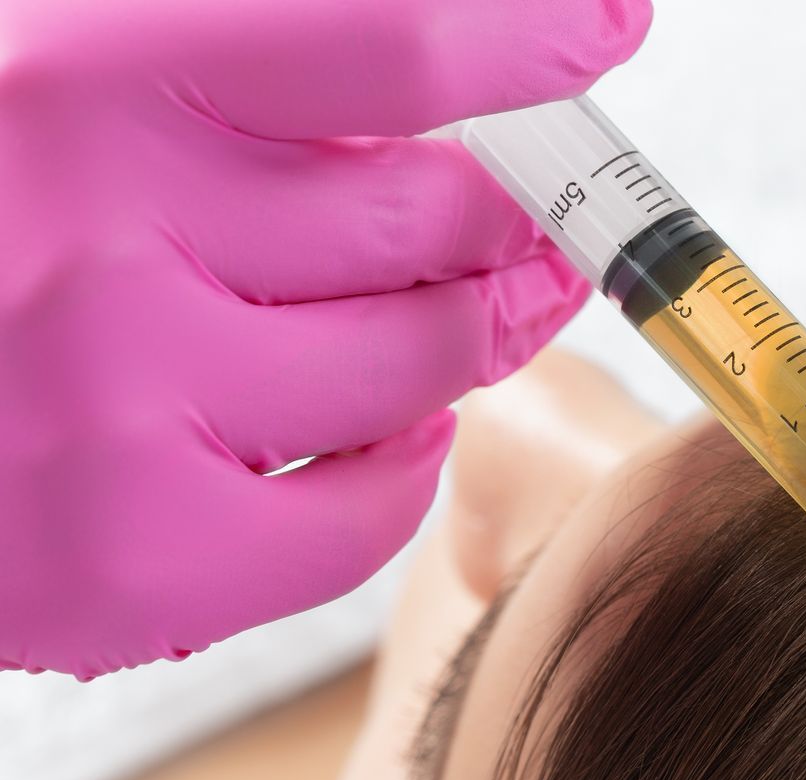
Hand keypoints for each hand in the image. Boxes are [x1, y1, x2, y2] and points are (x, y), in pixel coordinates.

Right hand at [0, 0, 651, 677]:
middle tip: (516, 222)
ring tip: (441, 315)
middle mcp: (101, 234)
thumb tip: (433, 62)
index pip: (387, 37)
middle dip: (503, 218)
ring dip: (462, 336)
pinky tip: (368, 433)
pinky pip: (372, 512)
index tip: (604, 25)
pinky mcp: (131, 553)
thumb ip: (225, 58)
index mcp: (78, 69)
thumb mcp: (48, 71)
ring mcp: (117, 405)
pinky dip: (399, 470)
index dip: (526, 30)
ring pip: (428, 363)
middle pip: (436, 216)